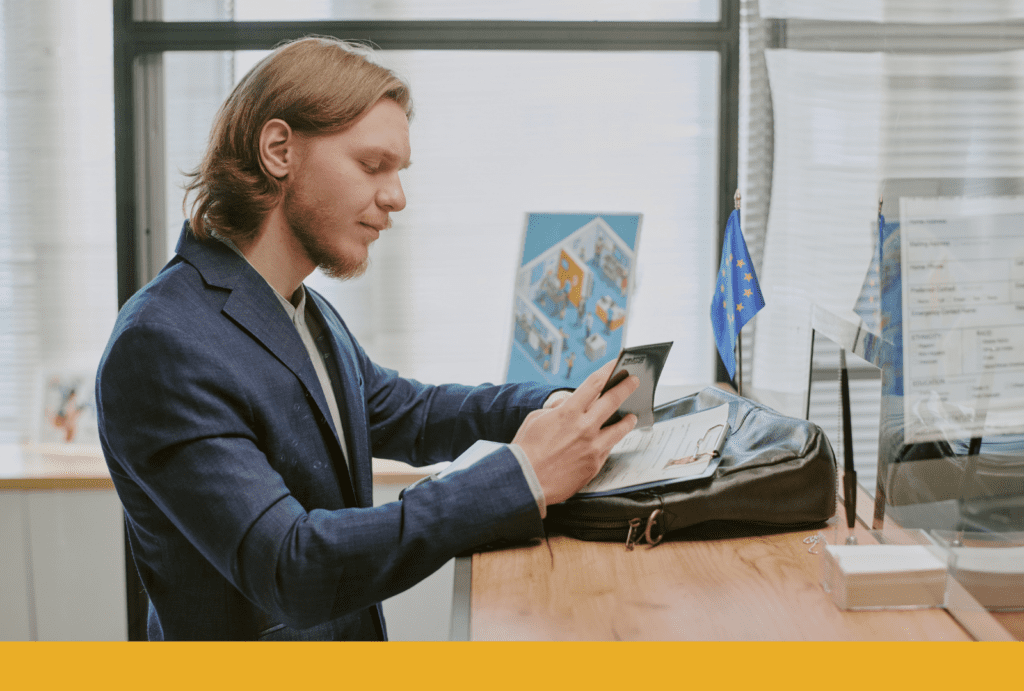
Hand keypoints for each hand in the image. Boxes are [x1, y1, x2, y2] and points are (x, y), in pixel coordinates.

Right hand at [512, 360, 638, 504]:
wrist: (525, 482)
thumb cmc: (526, 449)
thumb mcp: (536, 418)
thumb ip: (556, 409)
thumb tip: (568, 405)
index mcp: (568, 412)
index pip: (595, 383)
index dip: (608, 370)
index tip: (617, 364)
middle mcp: (584, 427)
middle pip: (612, 401)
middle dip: (626, 387)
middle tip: (635, 381)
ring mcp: (592, 447)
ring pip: (619, 428)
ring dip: (627, 420)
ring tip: (632, 416)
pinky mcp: (594, 465)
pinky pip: (608, 448)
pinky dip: (611, 441)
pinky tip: (613, 439)